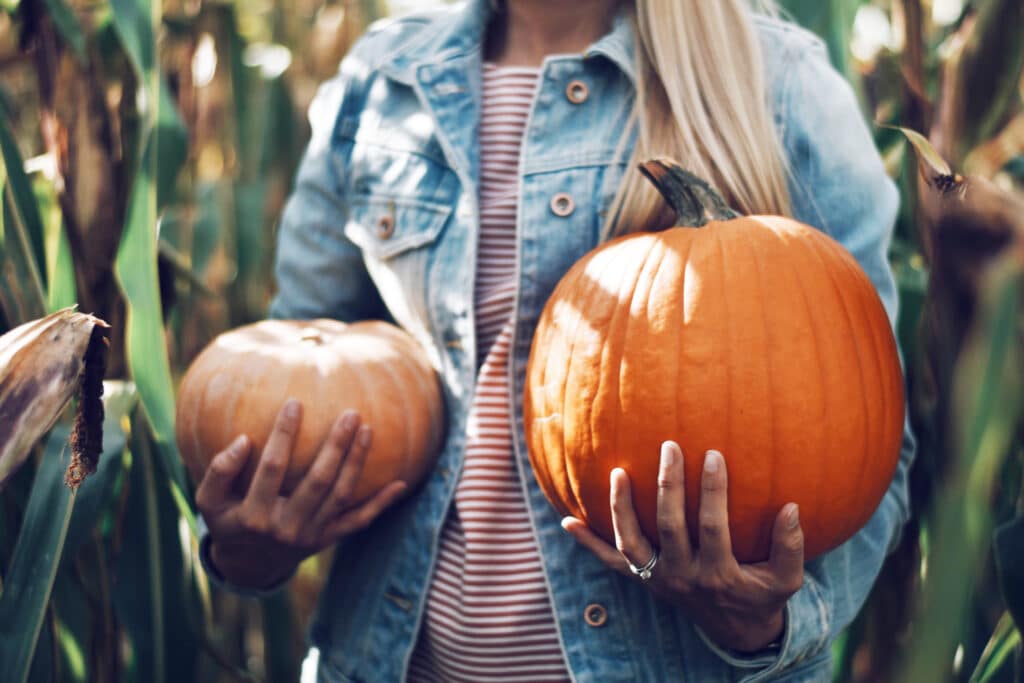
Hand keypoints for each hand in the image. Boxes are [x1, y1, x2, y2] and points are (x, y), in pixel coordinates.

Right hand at [195, 399, 406, 588]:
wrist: (248, 566)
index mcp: (255, 516)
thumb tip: (243, 440)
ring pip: (341, 496)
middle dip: (335, 446)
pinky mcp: (328, 540)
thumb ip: (218, 471)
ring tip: (367, 429)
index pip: (272, 468)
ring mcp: (311, 536)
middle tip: (350, 414)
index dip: (283, 435)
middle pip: (318, 481)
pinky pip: (358, 522)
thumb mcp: (209, 502)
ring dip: (357, 462)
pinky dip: (380, 505)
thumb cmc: (228, 521)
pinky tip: (401, 483)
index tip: (294, 402)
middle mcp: (287, 528)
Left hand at [562, 441, 803, 652]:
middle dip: (669, 485)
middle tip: (669, 447)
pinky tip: (566, 521)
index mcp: (718, 575)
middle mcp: (682, 578)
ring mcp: (657, 580)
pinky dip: (587, 544)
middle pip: (668, 527)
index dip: (712, 490)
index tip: (713, 454)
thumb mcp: (786, 580)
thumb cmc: (761, 596)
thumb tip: (791, 508)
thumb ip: (791, 547)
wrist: (734, 631)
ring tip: (617, 472)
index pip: (712, 526)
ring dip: (621, 508)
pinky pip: (609, 563)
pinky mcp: (642, 581)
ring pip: (632, 543)